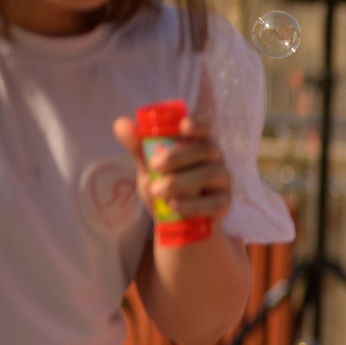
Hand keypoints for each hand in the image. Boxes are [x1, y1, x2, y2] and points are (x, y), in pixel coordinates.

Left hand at [112, 112, 231, 229]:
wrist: (174, 221)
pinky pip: (214, 202)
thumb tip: (121, 123)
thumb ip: (138, 147)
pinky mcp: (224, 204)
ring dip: (180, 181)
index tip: (184, 125)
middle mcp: (215, 159)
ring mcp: (222, 181)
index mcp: (197, 143)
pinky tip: (174, 206)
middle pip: (207, 148)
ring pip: (209, 174)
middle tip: (153, 166)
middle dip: (178, 155)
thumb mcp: (149, 167)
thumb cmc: (165, 186)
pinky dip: (192, 204)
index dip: (198, 123)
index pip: (204, 127)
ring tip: (156, 191)